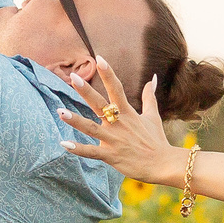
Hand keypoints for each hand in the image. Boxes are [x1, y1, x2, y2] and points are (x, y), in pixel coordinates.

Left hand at [58, 54, 183, 185]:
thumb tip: (152, 78)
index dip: (108, 73)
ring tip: (59, 111)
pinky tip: (64, 144)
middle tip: (73, 77)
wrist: (164, 164)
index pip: (116, 88)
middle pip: (99, 104)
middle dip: (86, 91)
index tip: (99, 58)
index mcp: (127, 112)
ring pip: (90, 128)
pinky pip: (92, 152)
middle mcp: (118, 123)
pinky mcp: (111, 155)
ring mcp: (114, 139)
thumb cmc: (156, 140)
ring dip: (75, 120)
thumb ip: (149, 96)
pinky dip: (78, 149)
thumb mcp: (153, 116)